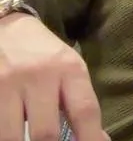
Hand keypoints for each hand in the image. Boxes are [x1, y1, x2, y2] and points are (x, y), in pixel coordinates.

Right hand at [0, 13, 105, 140]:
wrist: (7, 28)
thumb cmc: (45, 55)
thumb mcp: (70, 70)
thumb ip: (80, 104)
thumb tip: (96, 140)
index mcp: (69, 69)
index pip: (84, 111)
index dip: (89, 139)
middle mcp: (39, 76)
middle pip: (45, 132)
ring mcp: (7, 84)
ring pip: (11, 137)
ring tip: (27, 139)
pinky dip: (5, 133)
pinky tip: (11, 132)